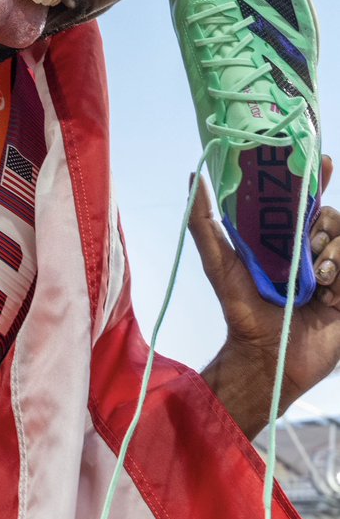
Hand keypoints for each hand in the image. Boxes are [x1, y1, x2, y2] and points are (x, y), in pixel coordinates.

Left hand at [191, 158, 339, 437]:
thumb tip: (193, 175)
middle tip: (309, 244)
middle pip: (332, 216)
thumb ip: (204, 221)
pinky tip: (330, 297)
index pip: (307, 198)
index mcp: (286, 238)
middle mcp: (312, 251)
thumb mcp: (219, 261)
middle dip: (323, 224)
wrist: (267, 357)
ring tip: (317, 280)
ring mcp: (334, 273)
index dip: (317, 177)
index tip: (323, 160)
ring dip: (333, 254)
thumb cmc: (241, 310)